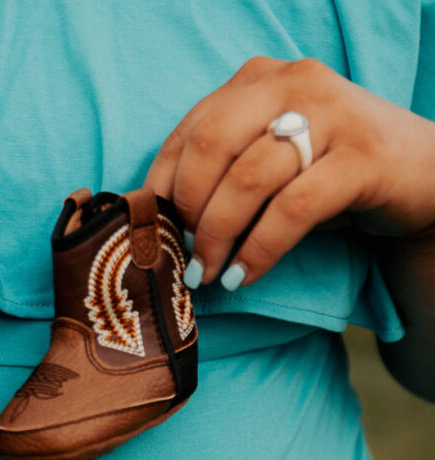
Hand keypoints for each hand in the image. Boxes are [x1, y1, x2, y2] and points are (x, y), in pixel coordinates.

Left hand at [144, 56, 434, 290]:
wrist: (422, 178)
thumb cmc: (330, 177)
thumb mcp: (271, 164)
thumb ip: (223, 173)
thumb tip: (160, 223)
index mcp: (259, 79)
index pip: (189, 131)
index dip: (163, 189)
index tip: (154, 234)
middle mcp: (293, 82)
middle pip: (211, 146)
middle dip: (189, 212)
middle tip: (185, 258)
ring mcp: (331, 114)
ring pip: (248, 178)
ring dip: (219, 237)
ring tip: (210, 275)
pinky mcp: (361, 156)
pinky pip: (293, 209)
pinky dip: (260, 249)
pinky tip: (245, 276)